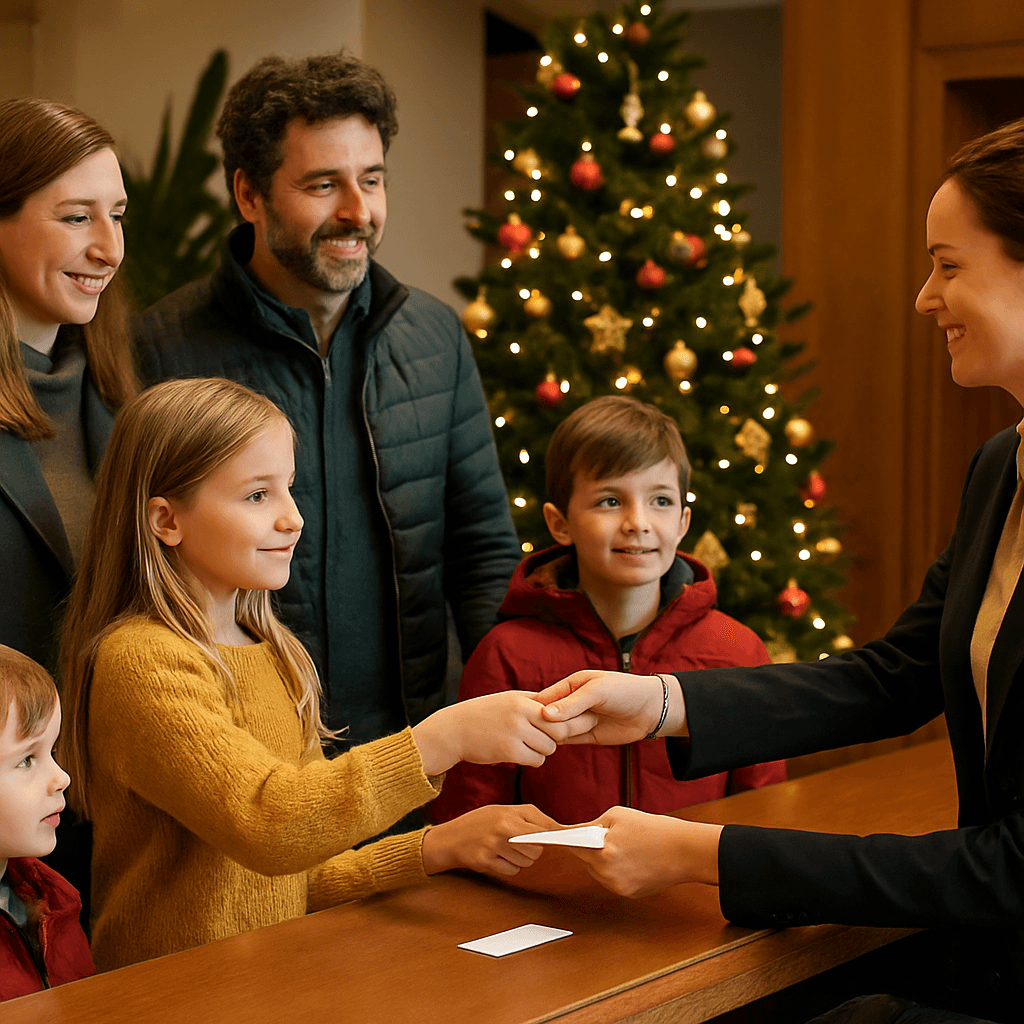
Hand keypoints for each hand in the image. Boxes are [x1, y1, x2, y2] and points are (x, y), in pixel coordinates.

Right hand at [413, 691, 571, 775]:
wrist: (454, 730)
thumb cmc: (484, 714)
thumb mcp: (508, 699)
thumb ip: (534, 701)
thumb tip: (564, 705)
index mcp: (522, 700)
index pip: (559, 712)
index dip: (562, 722)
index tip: (555, 729)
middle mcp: (520, 714)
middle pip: (558, 731)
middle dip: (555, 739)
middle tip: (542, 739)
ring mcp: (514, 732)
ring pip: (548, 748)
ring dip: (541, 751)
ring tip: (526, 746)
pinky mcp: (508, 751)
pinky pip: (536, 760)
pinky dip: (532, 760)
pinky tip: (520, 755)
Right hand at [421, 804, 560, 877]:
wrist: (449, 838)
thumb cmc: (480, 822)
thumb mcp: (502, 811)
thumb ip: (528, 818)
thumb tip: (557, 830)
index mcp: (509, 812)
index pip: (544, 825)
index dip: (555, 834)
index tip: (564, 839)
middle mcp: (502, 828)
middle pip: (538, 847)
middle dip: (534, 849)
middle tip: (520, 843)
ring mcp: (493, 846)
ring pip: (527, 861)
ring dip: (521, 859)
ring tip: (505, 849)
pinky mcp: (486, 862)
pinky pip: (513, 870)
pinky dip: (509, 867)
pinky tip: (497, 858)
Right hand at [536, 671, 685, 744]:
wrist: (653, 708)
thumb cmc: (626, 691)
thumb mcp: (597, 692)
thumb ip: (572, 703)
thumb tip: (545, 715)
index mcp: (572, 685)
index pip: (546, 697)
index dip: (534, 709)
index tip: (523, 720)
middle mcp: (573, 702)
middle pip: (549, 715)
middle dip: (541, 724)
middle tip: (532, 733)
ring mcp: (580, 719)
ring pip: (557, 729)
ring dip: (550, 735)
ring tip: (541, 741)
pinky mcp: (588, 735)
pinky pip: (569, 740)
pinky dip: (560, 744)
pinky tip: (549, 747)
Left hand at [567, 806, 721, 897]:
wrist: (685, 850)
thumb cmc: (655, 829)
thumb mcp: (618, 816)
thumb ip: (593, 825)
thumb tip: (576, 832)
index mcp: (603, 851)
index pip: (572, 845)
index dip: (560, 839)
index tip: (544, 838)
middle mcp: (607, 873)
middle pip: (584, 859)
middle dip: (587, 847)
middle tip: (599, 834)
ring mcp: (617, 887)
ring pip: (597, 870)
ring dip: (600, 859)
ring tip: (619, 845)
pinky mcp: (628, 894)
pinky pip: (611, 879)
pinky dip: (614, 869)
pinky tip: (629, 857)